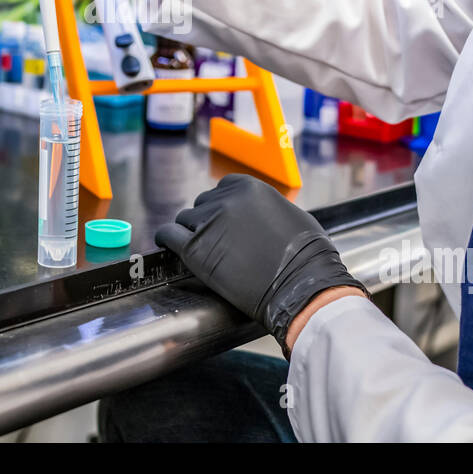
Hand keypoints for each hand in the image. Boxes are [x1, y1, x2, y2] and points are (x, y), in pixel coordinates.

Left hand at [155, 174, 367, 347]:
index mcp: (249, 187)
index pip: (223, 189)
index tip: (224, 220)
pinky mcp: (195, 249)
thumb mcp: (292, 216)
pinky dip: (166, 240)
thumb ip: (266, 208)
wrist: (300, 286)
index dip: (222, 206)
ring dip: (191, 232)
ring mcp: (208, 223)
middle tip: (217, 241)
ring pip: (185, 220)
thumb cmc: (306, 257)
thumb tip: (258, 214)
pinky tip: (167, 245)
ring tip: (200, 249)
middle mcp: (225, 200)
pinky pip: (168, 235)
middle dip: (208, 221)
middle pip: (203, 204)